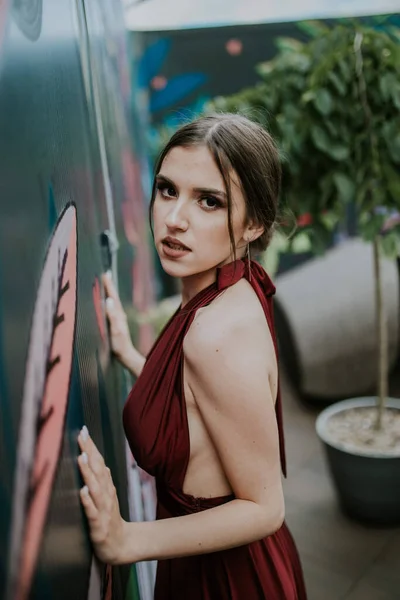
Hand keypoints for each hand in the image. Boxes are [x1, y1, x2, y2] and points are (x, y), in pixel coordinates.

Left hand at [78, 426, 126, 564]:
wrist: (122, 547)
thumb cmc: (112, 521)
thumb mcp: (109, 499)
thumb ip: (105, 481)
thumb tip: (101, 463)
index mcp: (107, 488)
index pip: (99, 463)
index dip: (91, 447)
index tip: (83, 430)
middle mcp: (106, 495)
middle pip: (97, 470)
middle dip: (89, 452)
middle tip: (82, 435)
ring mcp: (103, 510)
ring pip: (95, 488)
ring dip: (88, 473)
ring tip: (81, 457)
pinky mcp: (98, 527)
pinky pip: (92, 513)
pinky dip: (88, 501)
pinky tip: (82, 491)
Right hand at [102, 272, 133, 365]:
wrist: (126, 356)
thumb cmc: (120, 345)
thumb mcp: (115, 330)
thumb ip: (112, 315)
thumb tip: (109, 300)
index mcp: (119, 314)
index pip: (113, 296)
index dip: (109, 285)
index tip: (105, 274)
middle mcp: (119, 314)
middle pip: (114, 296)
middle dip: (109, 285)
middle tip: (106, 274)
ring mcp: (118, 319)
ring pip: (113, 302)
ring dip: (109, 292)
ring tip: (106, 284)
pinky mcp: (116, 323)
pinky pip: (111, 308)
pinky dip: (108, 301)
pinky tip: (107, 302)